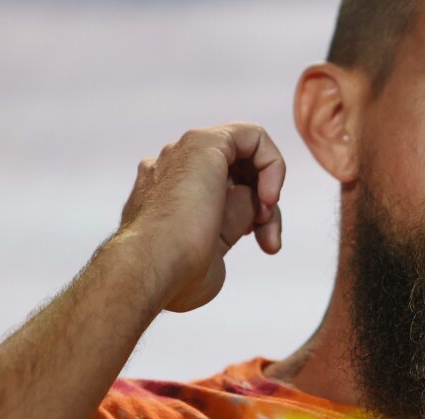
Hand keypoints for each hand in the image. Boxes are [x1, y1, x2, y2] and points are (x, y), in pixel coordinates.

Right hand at [118, 122, 284, 311]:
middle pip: (239, 174)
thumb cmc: (176, 276)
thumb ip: (232, 223)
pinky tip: (268, 196)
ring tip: (266, 219)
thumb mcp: (215, 252)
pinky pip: (252, 136)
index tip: (264, 245)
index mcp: (170, 192)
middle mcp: (174, 167)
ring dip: (267, 189)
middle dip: (265, 208)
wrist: (153, 268)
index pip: (226, 191)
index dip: (255, 216)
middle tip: (270, 242)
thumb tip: (254, 202)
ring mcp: (184, 152)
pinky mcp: (204, 141)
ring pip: (246, 155)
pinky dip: (272, 163)